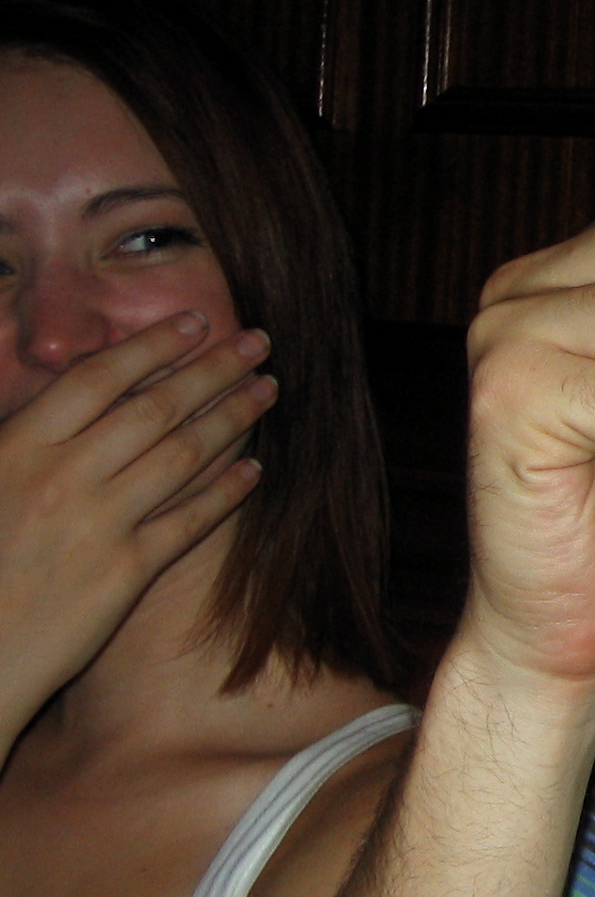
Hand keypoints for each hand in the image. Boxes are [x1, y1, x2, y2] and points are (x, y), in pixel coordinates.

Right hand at [0, 311, 273, 736]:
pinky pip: (188, 521)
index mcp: (17, 448)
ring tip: (267, 390)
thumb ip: (24, 435)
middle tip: (257, 343)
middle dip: (213, 369)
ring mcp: (95, 526)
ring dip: (232, 417)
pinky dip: (225, 491)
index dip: (153, 345)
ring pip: (181, 456)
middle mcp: (60, 479)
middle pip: (155, 409)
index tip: (197, 322)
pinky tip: (254, 468)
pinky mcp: (123, 575)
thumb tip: (71, 390)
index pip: (98, 378)